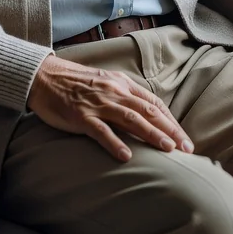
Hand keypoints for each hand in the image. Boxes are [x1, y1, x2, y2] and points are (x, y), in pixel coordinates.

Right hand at [26, 54, 193, 161]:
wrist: (45, 77)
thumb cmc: (76, 83)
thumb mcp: (105, 83)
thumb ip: (125, 96)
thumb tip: (147, 115)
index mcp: (122, 84)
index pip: (153, 103)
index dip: (171, 121)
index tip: (184, 139)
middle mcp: (114, 91)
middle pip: (148, 111)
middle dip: (169, 130)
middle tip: (187, 149)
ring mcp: (98, 103)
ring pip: (131, 119)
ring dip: (151, 134)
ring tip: (167, 150)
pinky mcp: (81, 115)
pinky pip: (101, 131)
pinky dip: (115, 143)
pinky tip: (127, 156)